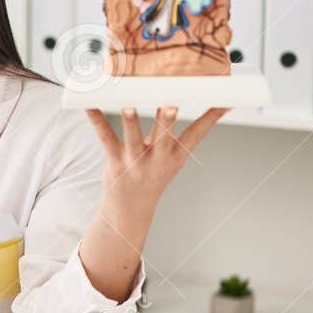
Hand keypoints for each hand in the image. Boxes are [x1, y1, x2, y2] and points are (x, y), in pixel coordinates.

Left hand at [85, 106, 227, 214]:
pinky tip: (90, 105)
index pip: (197, 134)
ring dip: (131, 122)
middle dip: (167, 121)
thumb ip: (183, 134)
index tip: (223, 102)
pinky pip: (105, 138)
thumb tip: (205, 114)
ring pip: (133, 139)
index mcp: (175, 156)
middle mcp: (157, 159)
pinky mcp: (115, 161)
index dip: (210, 119)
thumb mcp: (173, 159)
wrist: (130, 210)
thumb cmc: (153, 176)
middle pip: (164, 137)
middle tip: (171, 105)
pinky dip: (97, 120)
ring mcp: (135, 161)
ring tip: (128, 107)